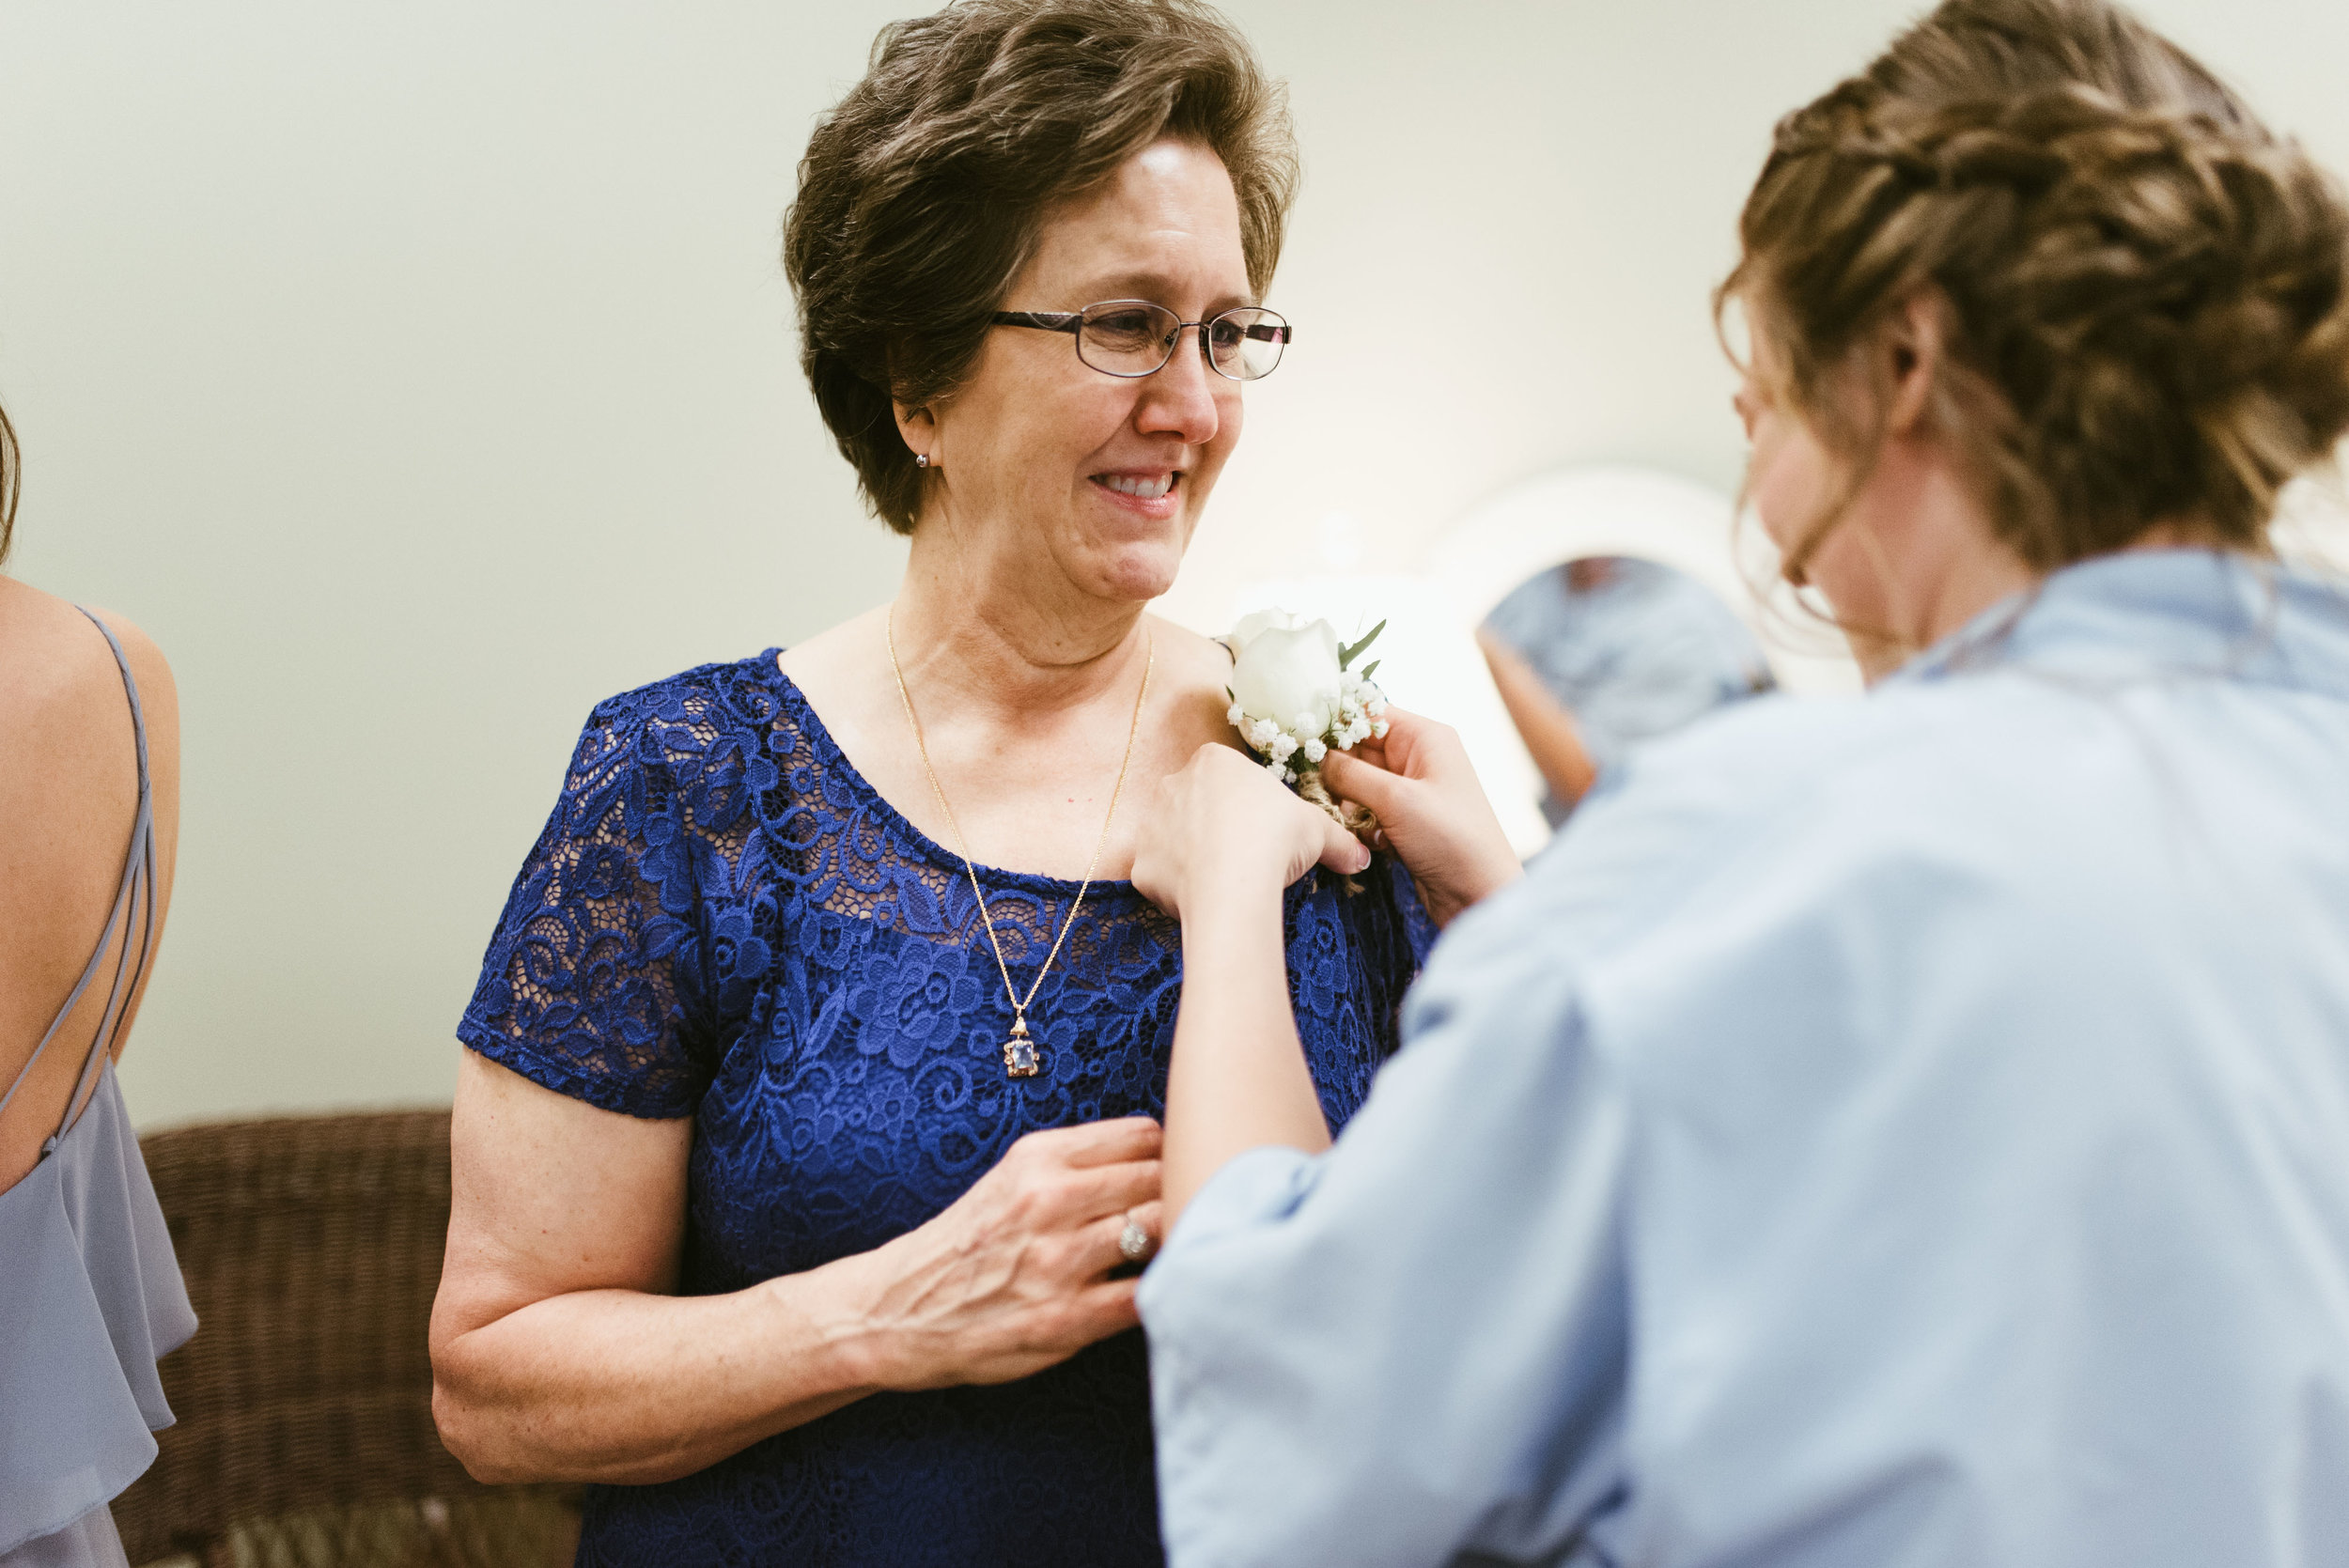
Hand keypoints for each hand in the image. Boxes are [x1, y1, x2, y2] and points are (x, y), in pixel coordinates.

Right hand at [846, 1118, 1164, 1389]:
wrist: (902, 1310)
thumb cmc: (974, 1240)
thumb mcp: (1014, 1176)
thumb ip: (1081, 1163)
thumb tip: (1165, 1156)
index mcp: (1039, 1158)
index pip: (1144, 1137)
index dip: (1167, 1157)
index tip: (1169, 1177)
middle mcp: (1049, 1201)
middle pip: (1161, 1179)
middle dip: (1179, 1197)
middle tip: (1180, 1219)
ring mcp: (1058, 1263)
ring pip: (1159, 1232)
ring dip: (1175, 1244)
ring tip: (1171, 1255)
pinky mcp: (1064, 1320)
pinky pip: (1143, 1297)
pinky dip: (1159, 1295)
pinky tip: (1154, 1295)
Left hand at [1129, 742, 1368, 921]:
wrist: (1233, 888)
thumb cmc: (1274, 841)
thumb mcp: (1317, 831)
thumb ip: (1338, 839)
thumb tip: (1362, 856)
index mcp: (1213, 761)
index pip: (1228, 776)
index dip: (1249, 804)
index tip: (1264, 827)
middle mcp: (1173, 784)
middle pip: (1196, 804)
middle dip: (1216, 827)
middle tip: (1246, 855)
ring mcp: (1151, 825)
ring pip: (1174, 838)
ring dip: (1194, 856)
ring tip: (1225, 881)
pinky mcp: (1140, 866)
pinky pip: (1160, 875)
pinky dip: (1178, 888)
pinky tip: (1204, 900)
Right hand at [1316, 707, 1520, 926]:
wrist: (1480, 894)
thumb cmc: (1451, 838)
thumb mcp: (1396, 799)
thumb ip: (1349, 773)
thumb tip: (1315, 757)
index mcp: (1424, 737)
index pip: (1369, 713)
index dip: (1334, 722)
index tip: (1299, 735)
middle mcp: (1418, 757)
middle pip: (1358, 749)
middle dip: (1335, 770)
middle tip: (1313, 787)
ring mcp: (1411, 790)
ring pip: (1357, 782)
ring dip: (1346, 801)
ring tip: (1350, 821)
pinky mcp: (1404, 819)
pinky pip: (1366, 809)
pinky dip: (1360, 822)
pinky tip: (1371, 841)